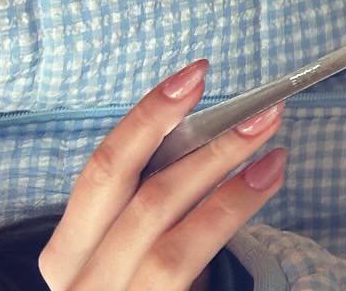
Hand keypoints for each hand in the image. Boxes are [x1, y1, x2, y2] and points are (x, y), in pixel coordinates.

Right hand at [38, 61, 286, 290]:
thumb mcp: (135, 246)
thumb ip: (154, 198)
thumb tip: (210, 129)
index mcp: (67, 256)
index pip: (101, 172)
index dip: (148, 117)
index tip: (196, 75)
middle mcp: (80, 287)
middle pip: (140, 198)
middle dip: (205, 146)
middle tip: (264, 109)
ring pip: (168, 238)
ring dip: (229, 182)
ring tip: (278, 149)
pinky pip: (184, 269)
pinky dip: (231, 219)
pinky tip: (265, 185)